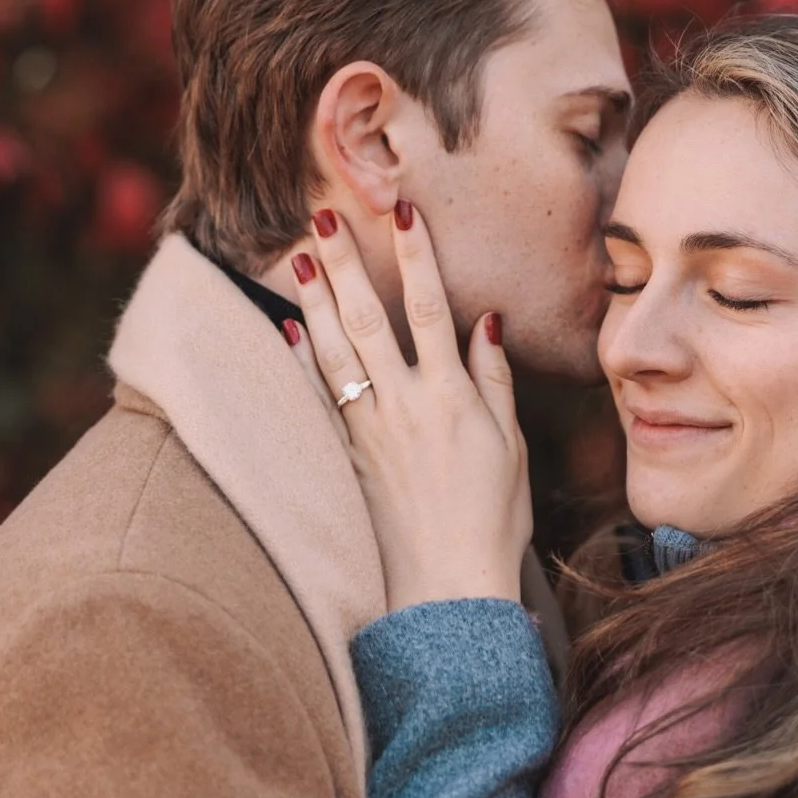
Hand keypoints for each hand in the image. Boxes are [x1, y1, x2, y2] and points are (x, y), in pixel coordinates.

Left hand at [289, 204, 531, 613]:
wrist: (448, 587)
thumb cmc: (492, 519)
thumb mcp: (510, 446)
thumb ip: (494, 380)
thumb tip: (485, 320)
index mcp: (451, 397)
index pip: (430, 307)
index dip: (414, 254)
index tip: (402, 210)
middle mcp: (404, 405)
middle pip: (369, 318)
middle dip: (345, 263)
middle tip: (322, 216)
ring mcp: (369, 431)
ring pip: (335, 351)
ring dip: (315, 300)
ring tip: (299, 257)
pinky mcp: (348, 458)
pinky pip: (320, 398)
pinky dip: (301, 361)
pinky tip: (287, 329)